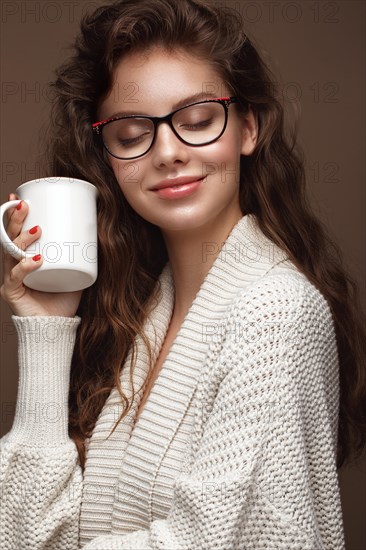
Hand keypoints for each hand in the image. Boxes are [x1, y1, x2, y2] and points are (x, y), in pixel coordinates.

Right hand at [0, 193, 82, 316]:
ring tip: (37, 230)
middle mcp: (14, 265)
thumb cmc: (64, 299)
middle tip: (24, 205)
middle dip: (15, 219)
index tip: (19, 197)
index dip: (14, 215)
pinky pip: (15, 277)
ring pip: (9, 253)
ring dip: (21, 239)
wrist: (56, 328)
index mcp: (25, 257)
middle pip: (9, 237)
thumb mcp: (75, 271)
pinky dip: (25, 268)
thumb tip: (99, 232)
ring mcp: (11, 278)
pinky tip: (35, 260)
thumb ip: (83, 255)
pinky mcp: (12, 292)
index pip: (16, 232)